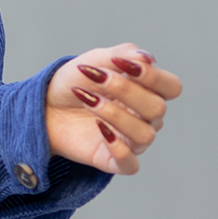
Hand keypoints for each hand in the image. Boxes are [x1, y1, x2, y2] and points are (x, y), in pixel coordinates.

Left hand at [45, 44, 180, 175]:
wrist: (46, 105)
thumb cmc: (76, 82)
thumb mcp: (95, 60)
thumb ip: (122, 55)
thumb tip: (147, 58)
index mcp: (148, 91)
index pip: (172, 87)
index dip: (153, 76)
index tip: (121, 63)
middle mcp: (146, 118)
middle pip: (157, 108)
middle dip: (126, 90)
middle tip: (96, 79)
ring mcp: (131, 141)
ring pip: (145, 135)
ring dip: (115, 114)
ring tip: (88, 100)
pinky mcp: (113, 161)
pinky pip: (130, 164)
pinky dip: (119, 149)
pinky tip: (99, 130)